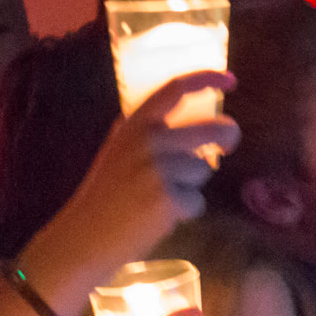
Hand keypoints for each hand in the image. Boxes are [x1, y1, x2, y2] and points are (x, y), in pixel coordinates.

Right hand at [20, 71, 239, 296]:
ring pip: (203, 169)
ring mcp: (158, 169)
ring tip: (163, 198)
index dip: (207, 79)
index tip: (230, 80)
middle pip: (209, 128)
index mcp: (134, 125)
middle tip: (229, 143)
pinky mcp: (168, 198)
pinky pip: (196, 200)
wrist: (85, 236)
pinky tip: (161, 217)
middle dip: (228, 135)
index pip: (175, 89)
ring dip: (193, 185)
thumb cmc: (104, 197)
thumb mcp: (119, 151)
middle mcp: (147, 141)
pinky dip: (185, 212)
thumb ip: (148, 135)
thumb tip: (196, 128)